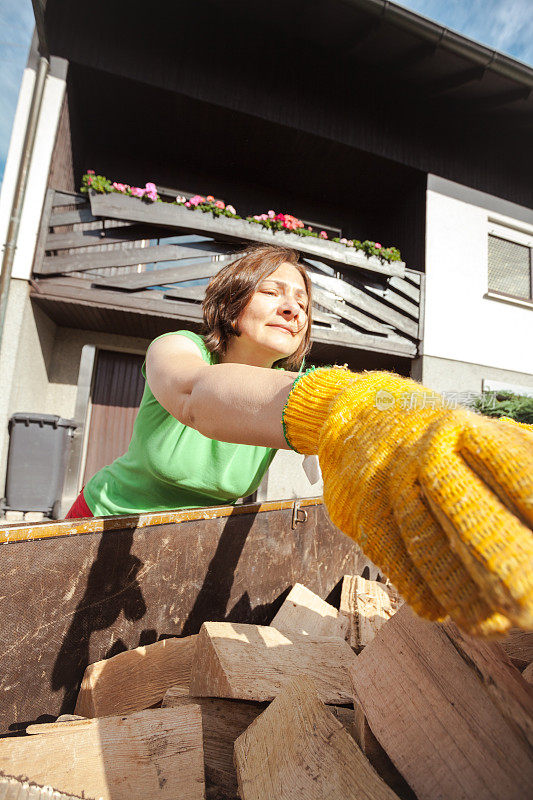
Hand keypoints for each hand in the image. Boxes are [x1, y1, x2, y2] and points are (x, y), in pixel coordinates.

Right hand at [283, 369, 532, 636]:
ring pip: (432, 553)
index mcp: (466, 431)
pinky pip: (398, 566)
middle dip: (508, 570)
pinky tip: (449, 610)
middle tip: (531, 607)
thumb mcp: (482, 434)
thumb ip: (522, 463)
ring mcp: (389, 484)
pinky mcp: (362, 514)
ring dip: (469, 600)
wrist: (357, 416)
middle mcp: (427, 454)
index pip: (517, 476)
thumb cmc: (436, 436)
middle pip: (472, 522)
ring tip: (499, 624)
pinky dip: (427, 596)